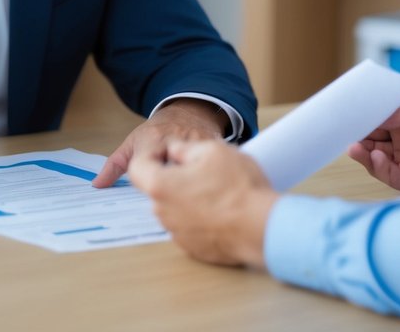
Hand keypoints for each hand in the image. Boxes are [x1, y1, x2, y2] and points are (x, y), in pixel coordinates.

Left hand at [92, 98, 227, 187]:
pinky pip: (207, 172)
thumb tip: (97, 185)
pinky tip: (201, 188)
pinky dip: (202, 182)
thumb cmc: (160, 129)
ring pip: (190, 176)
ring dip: (186, 188)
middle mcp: (175, 142)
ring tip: (184, 192)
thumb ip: (114, 165)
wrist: (192, 111)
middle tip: (168, 195)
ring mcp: (196, 146)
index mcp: (152, 141)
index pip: (144, 170)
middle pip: (169, 177)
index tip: (148, 188)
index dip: (146, 183)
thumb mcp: (134, 142)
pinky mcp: (214, 150)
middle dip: (168, 189)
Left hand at [129, 139, 276, 267]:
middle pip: (159, 189)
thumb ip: (184, 148)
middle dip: (174, 177)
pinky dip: (201, 218)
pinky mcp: (194, 249)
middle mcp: (163, 213)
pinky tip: (223, 210)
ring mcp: (178, 234)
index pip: (137, 168)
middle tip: (202, 169)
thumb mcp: (213, 150)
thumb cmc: (238, 188)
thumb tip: (174, 151)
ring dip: (188, 198)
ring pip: (175, 208)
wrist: (262, 228)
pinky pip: (190, 227)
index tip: (167, 152)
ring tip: (218, 190)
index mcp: (161, 186)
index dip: (150, 155)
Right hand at [348, 92, 399, 194]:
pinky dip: (381, 169)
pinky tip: (378, 159)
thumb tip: (380, 117)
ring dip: (364, 155)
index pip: (380, 122)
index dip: (365, 120)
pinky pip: (391, 177)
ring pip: (377, 160)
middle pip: (374, 142)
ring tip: (356, 148)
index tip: (350, 117)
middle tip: (347, 134)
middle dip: (359, 138)